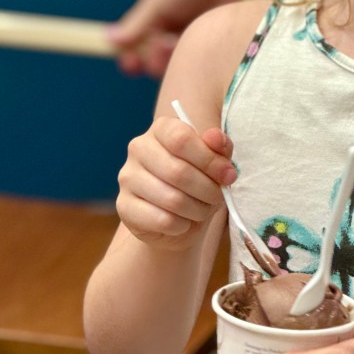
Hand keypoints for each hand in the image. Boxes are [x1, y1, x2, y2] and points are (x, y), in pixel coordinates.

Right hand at [108, 0, 264, 77]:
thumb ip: (137, 22)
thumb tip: (109, 39)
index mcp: (158, 17)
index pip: (138, 45)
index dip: (131, 58)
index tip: (129, 64)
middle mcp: (176, 29)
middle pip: (157, 60)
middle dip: (152, 60)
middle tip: (158, 48)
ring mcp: (198, 37)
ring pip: (179, 62)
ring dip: (172, 58)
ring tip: (174, 42)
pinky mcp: (218, 42)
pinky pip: (203, 60)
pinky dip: (195, 57)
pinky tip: (196, 43)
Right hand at [117, 117, 236, 250]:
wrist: (176, 219)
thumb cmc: (198, 183)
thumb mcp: (215, 163)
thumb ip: (219, 148)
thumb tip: (214, 137)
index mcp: (161, 129)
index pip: (181, 138)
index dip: (209, 160)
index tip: (228, 175)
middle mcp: (139, 148)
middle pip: (178, 171)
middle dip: (208, 190)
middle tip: (217, 197)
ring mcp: (128, 177)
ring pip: (172, 199)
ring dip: (197, 209)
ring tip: (202, 210)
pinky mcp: (124, 207)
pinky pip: (163, 220)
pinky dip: (182, 225)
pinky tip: (183, 221)